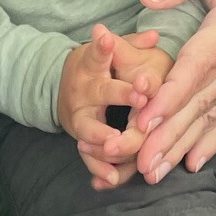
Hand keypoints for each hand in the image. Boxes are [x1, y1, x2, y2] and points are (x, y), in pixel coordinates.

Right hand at [73, 35, 178, 188]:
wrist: (61, 88)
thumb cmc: (95, 66)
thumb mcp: (109, 50)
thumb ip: (132, 43)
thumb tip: (154, 35)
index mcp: (91, 65)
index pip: (97, 53)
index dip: (103, 47)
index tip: (108, 39)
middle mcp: (84, 90)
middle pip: (101, 92)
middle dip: (119, 95)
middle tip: (140, 98)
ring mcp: (80, 117)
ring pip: (90, 130)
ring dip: (102, 139)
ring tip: (115, 145)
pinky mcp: (81, 140)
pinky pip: (90, 157)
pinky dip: (99, 169)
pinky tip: (111, 179)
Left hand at [134, 0, 215, 181]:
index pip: (199, 64)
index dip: (172, 94)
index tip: (145, 120)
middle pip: (204, 98)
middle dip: (171, 133)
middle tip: (141, 163)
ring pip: (215, 111)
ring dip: (185, 142)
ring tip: (157, 171)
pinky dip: (214, 137)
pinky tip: (195, 160)